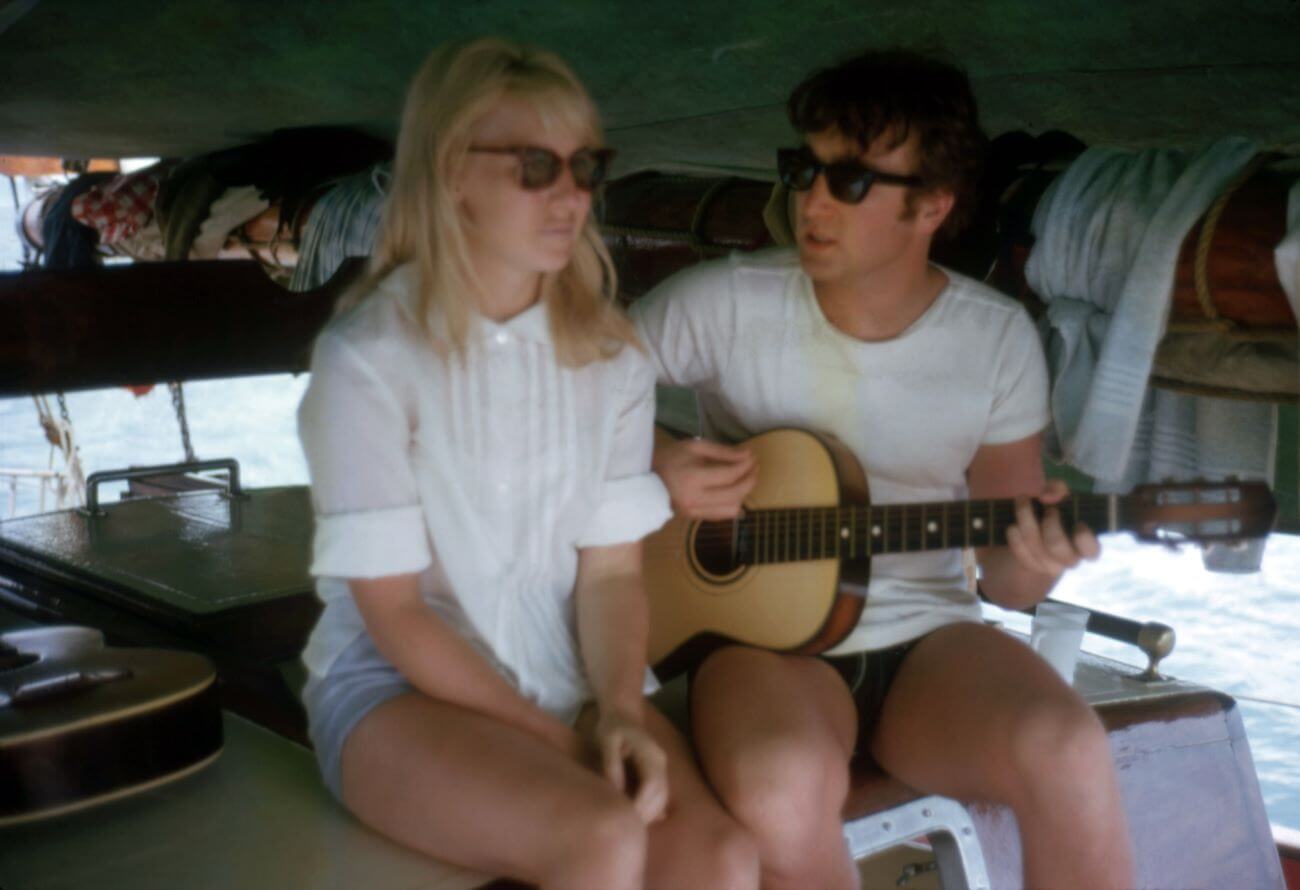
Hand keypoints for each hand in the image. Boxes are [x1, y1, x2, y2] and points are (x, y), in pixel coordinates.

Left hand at [591, 708, 668, 824]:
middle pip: (661, 796)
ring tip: (631, 827)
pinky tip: (639, 819)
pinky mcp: (656, 773)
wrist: (622, 712)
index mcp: (650, 753)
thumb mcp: (607, 740)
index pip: (652, 785)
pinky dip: (651, 810)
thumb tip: (616, 791)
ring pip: (663, 798)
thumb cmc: (612, 726)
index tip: (626, 818)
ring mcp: (661, 768)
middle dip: (646, 815)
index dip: (641, 804)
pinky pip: (659, 796)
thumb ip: (611, 764)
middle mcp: (661, 762)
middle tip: (628, 829)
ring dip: (650, 815)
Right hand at [652, 437, 755, 519]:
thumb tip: (748, 455)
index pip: (730, 475)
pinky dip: (733, 504)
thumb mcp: (694, 447)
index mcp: (693, 477)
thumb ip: (722, 452)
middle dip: (750, 480)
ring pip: (732, 509)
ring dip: (744, 494)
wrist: (645, 481)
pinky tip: (734, 492)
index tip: (753, 456)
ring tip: (744, 479)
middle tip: (754, 468)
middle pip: (735, 494)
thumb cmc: (670, 458)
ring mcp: (695, 511)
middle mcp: (695, 498)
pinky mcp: (695, 518)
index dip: (746, 466)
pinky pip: (722, 515)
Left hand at [1005, 479, 1100, 578]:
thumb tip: (1047, 496)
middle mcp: (1069, 558)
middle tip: (1049, 510)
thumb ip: (1058, 488)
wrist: (1030, 526)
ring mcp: (1050, 566)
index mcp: (1084, 544)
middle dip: (1050, 526)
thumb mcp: (1058, 494)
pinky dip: (1016, 539)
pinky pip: (1022, 555)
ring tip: (1022, 502)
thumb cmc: (1052, 510)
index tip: (1078, 522)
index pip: (1092, 551)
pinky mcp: (1032, 566)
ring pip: (1037, 549)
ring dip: (1027, 522)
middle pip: (1058, 548)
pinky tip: (1013, 526)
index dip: (1084, 539)